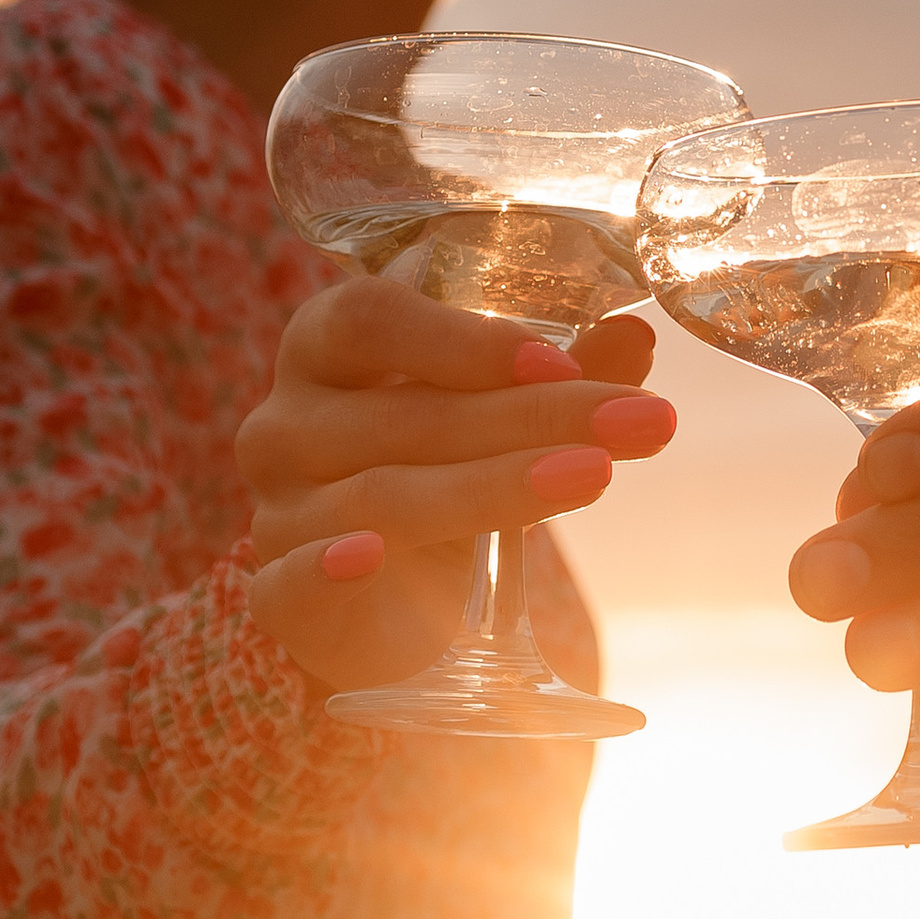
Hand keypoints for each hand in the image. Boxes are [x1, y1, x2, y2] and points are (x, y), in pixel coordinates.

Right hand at [237, 274, 671, 694]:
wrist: (380, 601)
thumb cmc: (434, 471)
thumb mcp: (493, 415)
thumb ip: (555, 375)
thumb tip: (634, 337)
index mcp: (324, 347)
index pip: (371, 317)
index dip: (463, 338)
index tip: (562, 361)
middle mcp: (286, 422)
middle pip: (407, 413)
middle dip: (533, 416)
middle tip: (642, 420)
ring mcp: (277, 510)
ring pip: (383, 494)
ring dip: (495, 487)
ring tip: (595, 476)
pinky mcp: (279, 594)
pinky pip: (295, 579)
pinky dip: (330, 567)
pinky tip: (371, 557)